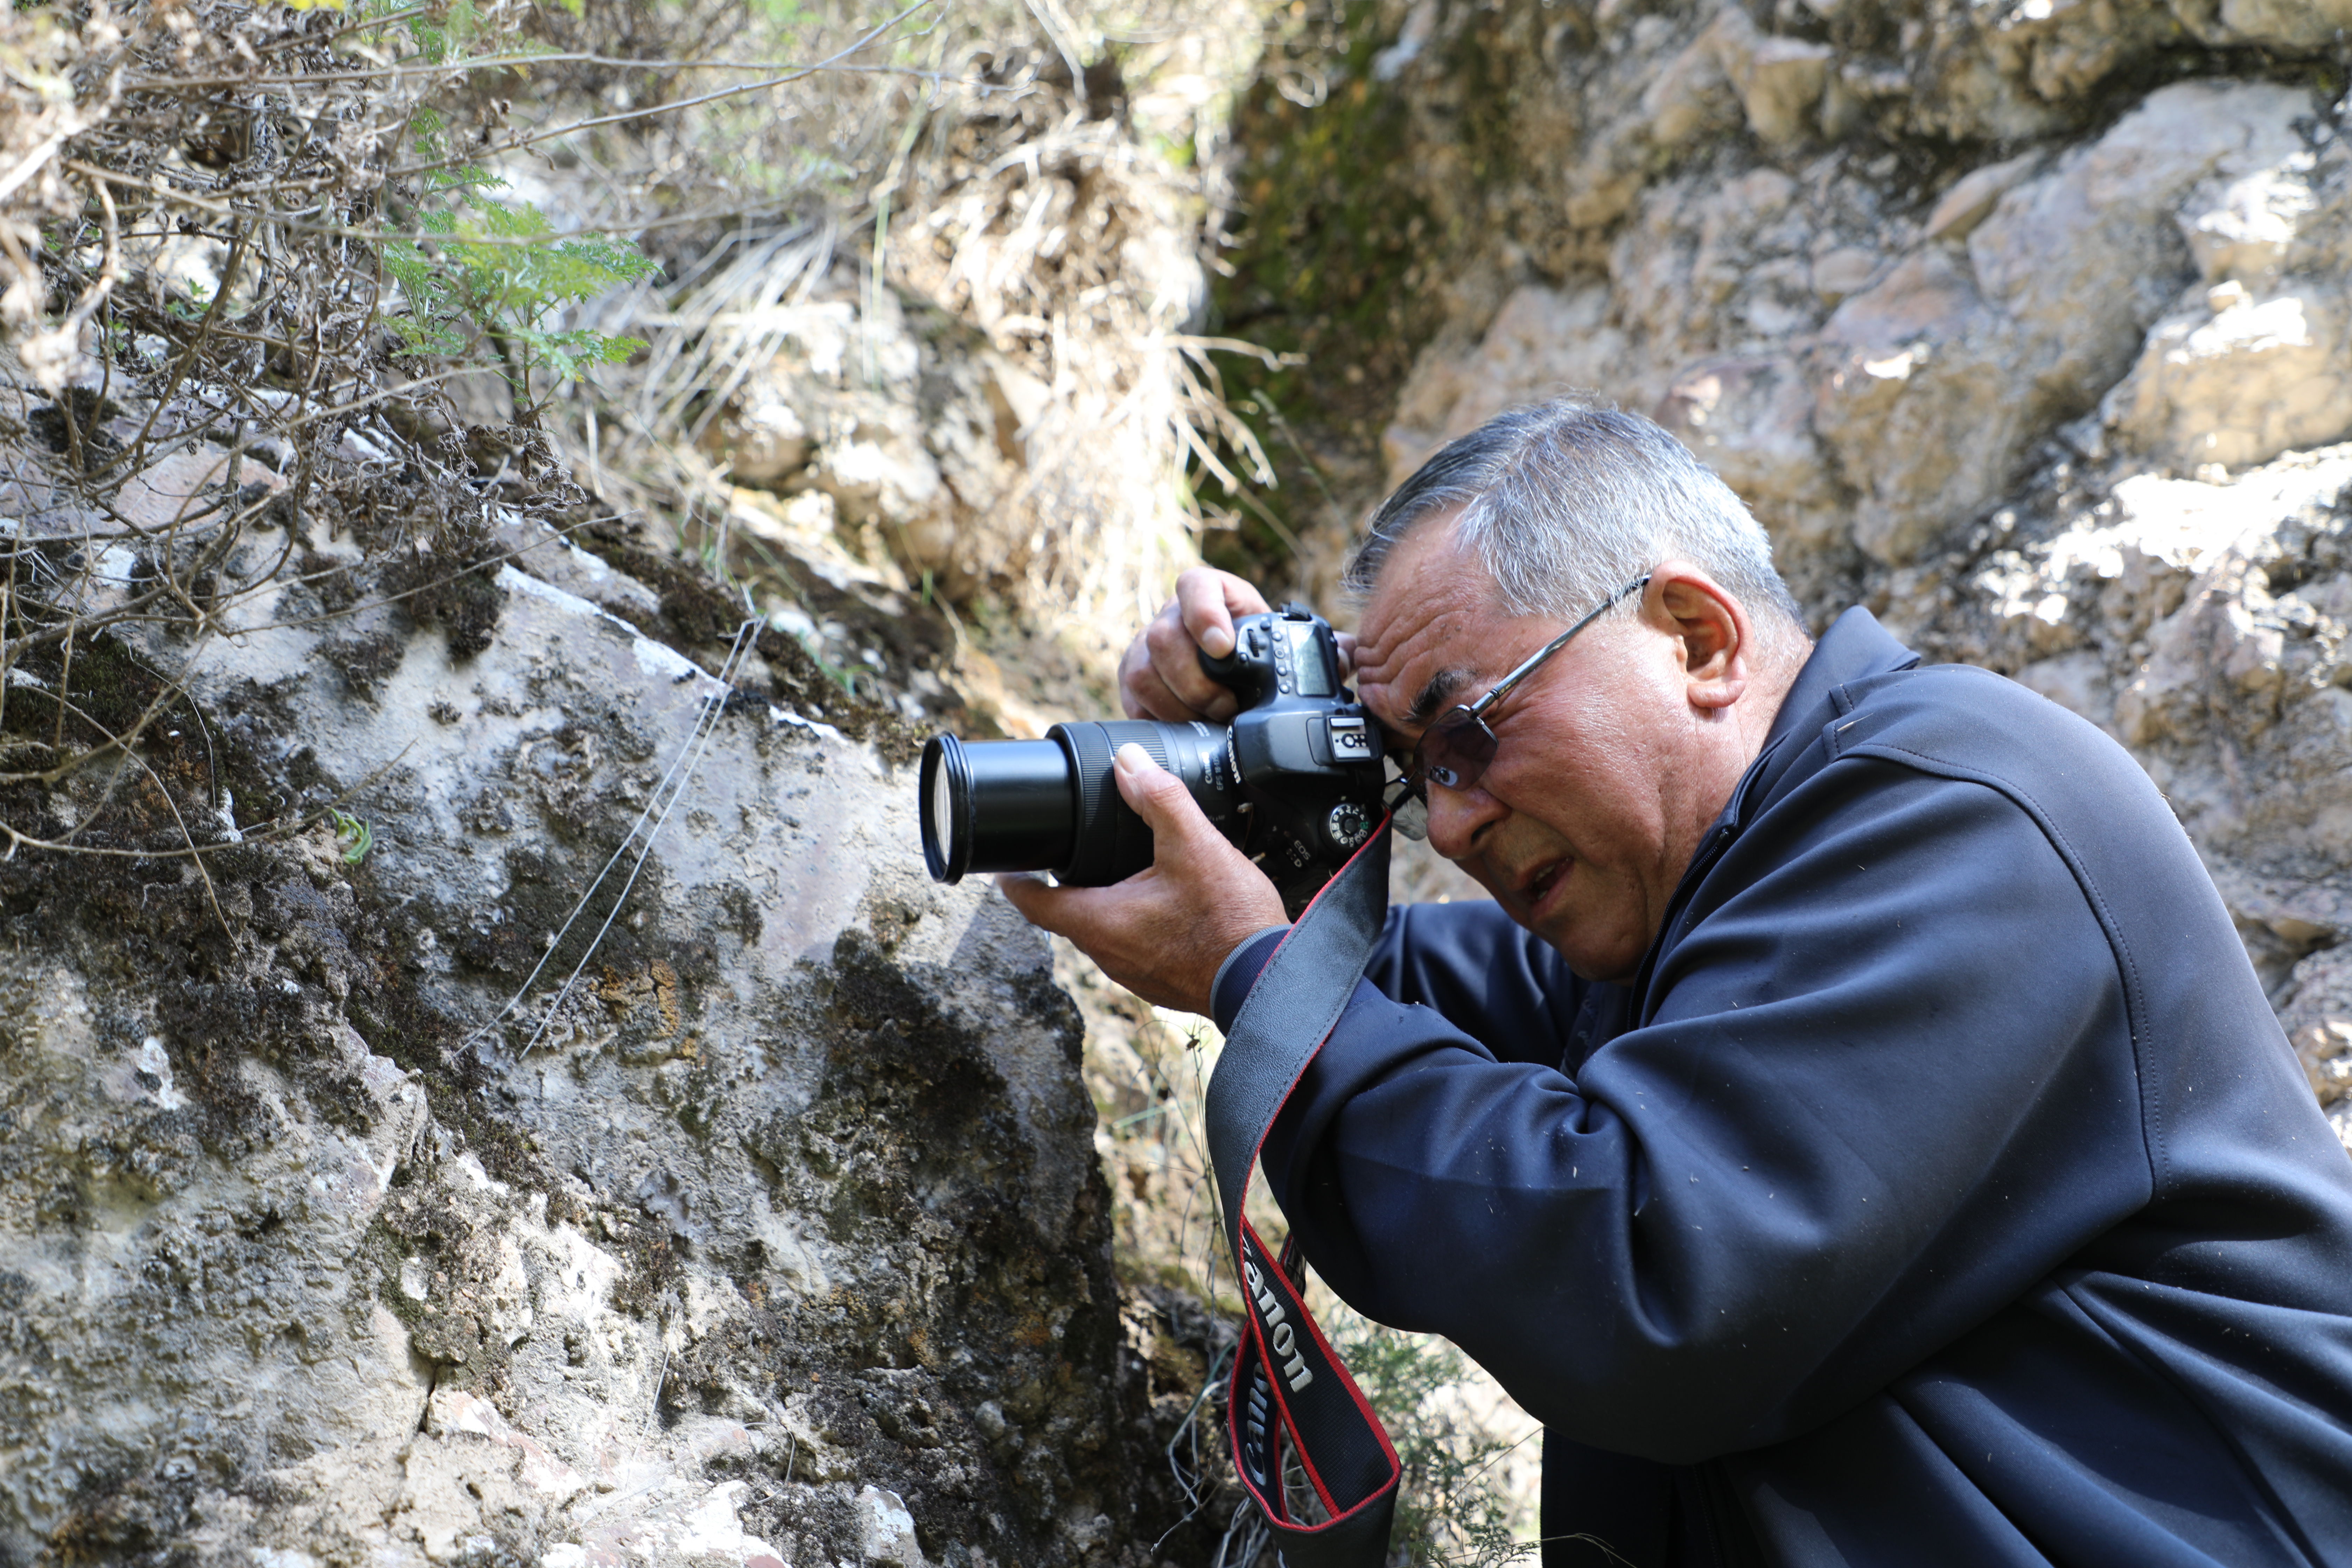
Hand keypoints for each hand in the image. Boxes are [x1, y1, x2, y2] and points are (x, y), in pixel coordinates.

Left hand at [998, 744, 1285, 1014]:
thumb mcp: (1194, 845)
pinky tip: (1162, 907)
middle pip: (1067, 915)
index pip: (1033, 903)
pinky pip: (1133, 948)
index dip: (1015, 879)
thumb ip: (1160, 798)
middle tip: (1070, 853)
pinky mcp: (1161, 981)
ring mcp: (1134, 974)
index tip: (1007, 865)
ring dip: (1104, 904)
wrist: (1269, 980)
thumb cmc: (1229, 921)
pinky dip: (1135, 924)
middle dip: (1066, 885)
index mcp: (1099, 922)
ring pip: (1102, 932)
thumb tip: (1128, 761)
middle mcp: (1107, 955)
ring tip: (1119, 873)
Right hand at [1119, 566, 1361, 721]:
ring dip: (1180, 704)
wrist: (1223, 672)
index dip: (1204, 611)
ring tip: (1211, 720)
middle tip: (1227, 706)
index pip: (1195, 585)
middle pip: (1164, 638)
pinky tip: (1187, 729)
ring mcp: (1145, 649)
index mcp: (1212, 594)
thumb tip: (1355, 655)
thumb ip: (1321, 647)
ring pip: (1145, 672)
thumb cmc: (1257, 653)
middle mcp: (1171, 616)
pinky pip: (1134, 701)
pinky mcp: (1134, 682)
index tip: (1222, 645)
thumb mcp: (1286, 643)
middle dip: (1196, 680)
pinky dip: (1161, 719)